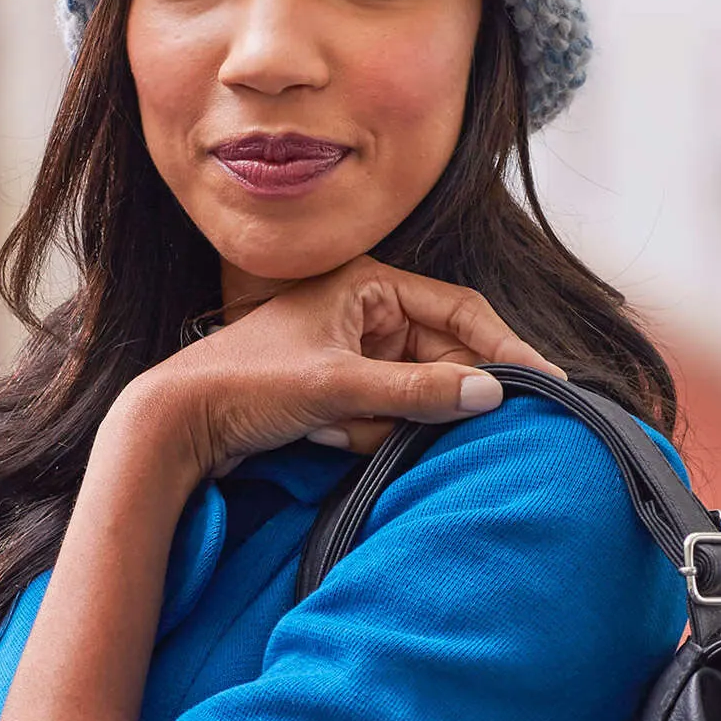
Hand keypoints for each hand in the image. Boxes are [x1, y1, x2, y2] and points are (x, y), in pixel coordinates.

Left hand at [141, 256, 566, 475]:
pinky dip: (359, 433)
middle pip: (439, 359)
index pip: (460, 311)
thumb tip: (492, 394)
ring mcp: (353, 351)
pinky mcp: (339, 390)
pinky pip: (382, 417)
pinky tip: (319, 437)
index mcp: (368, 283)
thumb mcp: (338, 386)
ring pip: (411, 395)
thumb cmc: (246, 383)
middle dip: (424, 399)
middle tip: (407, 424)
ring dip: (380, 422)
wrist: (175, 424)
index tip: (545, 385)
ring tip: (331, 427)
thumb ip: (418, 390)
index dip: (504, 349)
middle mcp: (365, 311)